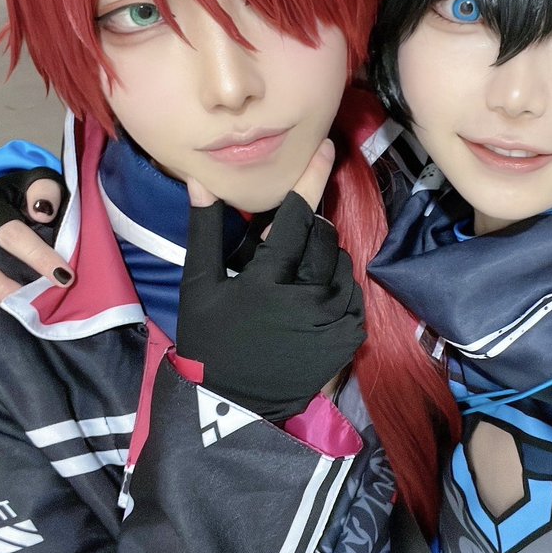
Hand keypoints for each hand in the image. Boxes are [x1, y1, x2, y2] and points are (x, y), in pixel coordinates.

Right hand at [177, 140, 365, 421]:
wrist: (236, 404)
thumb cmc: (211, 340)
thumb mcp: (199, 286)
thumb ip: (206, 231)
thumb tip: (201, 180)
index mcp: (267, 283)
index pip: (295, 218)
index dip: (311, 178)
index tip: (328, 147)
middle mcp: (308, 300)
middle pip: (321, 236)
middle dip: (304, 229)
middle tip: (278, 252)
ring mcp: (334, 321)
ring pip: (339, 261)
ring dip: (320, 257)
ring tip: (292, 279)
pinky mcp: (350, 338)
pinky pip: (352, 291)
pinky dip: (335, 285)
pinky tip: (311, 299)